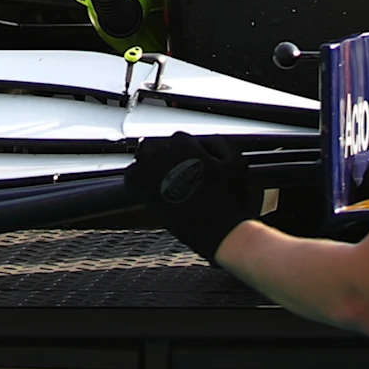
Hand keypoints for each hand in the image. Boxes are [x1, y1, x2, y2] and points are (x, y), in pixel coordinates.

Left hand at [124, 133, 258, 263]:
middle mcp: (164, 156)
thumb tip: (205, 140)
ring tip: (164, 175)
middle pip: (159, 145)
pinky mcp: (143, 191)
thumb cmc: (227, 199)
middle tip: (177, 168)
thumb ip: (220, 143)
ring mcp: (150, 173)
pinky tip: (150, 184)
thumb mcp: (236, 163)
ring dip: (151, 162)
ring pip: (143, 156)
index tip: (190, 160)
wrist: (216, 230)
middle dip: (167, 154)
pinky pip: (132, 175)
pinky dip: (138, 177)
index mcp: (185, 147)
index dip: (186, 149)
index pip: (179, 138)